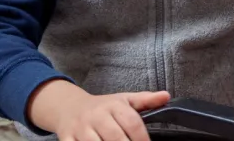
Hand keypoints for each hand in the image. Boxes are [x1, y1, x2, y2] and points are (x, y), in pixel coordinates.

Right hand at [27, 78, 170, 140]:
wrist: (69, 107)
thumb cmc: (102, 106)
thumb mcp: (124, 100)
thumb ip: (145, 100)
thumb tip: (166, 96)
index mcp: (113, 105)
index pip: (132, 123)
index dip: (142, 138)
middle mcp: (97, 116)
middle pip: (115, 137)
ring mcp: (80, 129)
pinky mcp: (67, 138)